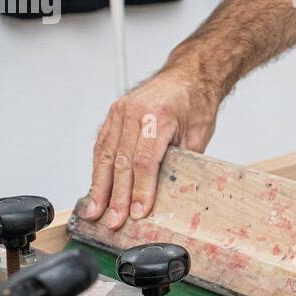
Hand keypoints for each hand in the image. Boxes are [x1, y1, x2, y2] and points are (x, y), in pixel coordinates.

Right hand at [81, 71, 219, 226]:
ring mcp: (121, 111)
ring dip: (100, 186)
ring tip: (96, 211)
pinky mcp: (113, 113)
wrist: (189, 74)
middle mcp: (136, 112)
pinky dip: (98, 168)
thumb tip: (169, 193)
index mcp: (159, 116)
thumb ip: (181, 161)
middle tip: (112, 221)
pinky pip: (102, 144)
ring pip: (106, 155)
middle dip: (116, 196)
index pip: (145, 161)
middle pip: (122, 161)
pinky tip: (96, 187)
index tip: (136, 212)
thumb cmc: (196, 103)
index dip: (140, 190)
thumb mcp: (199, 134)